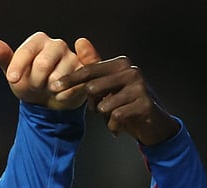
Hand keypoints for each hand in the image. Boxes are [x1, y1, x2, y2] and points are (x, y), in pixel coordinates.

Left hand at [0, 31, 85, 109]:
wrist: (47, 99)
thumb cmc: (29, 81)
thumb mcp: (13, 72)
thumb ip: (3, 57)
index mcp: (38, 41)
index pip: (27, 51)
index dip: (18, 67)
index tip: (13, 79)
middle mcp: (57, 45)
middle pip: (43, 63)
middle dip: (35, 81)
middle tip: (35, 86)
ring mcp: (72, 57)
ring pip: (59, 77)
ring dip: (49, 89)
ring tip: (48, 88)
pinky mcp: (84, 72)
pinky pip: (74, 85)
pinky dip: (64, 94)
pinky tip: (59, 94)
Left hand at [53, 38, 179, 145]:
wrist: (153, 124)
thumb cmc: (126, 103)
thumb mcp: (108, 84)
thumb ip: (93, 66)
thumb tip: (80, 41)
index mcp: (120, 64)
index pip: (88, 70)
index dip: (69, 80)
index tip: (53, 88)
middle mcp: (131, 72)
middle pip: (92, 88)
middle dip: (90, 104)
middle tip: (99, 110)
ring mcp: (139, 88)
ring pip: (102, 106)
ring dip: (104, 117)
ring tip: (114, 116)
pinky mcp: (144, 104)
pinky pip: (115, 118)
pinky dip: (113, 126)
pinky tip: (119, 127)